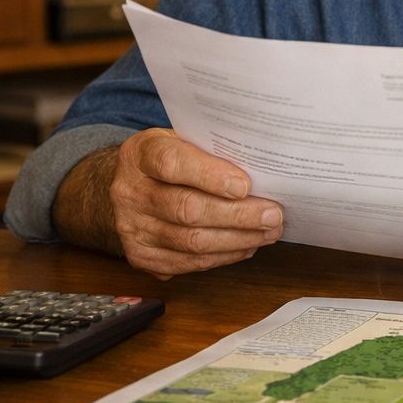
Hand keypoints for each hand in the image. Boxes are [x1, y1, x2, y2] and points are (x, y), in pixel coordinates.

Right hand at [103, 128, 281, 278]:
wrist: (132, 185)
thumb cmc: (171, 159)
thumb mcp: (184, 140)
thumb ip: (213, 151)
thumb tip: (264, 170)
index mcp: (139, 154)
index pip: (171, 164)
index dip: (210, 175)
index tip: (245, 185)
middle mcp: (129, 192)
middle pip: (187, 209)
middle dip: (238, 215)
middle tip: (273, 215)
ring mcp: (131, 228)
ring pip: (191, 242)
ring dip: (238, 240)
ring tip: (269, 232)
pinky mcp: (140, 256)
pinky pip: (189, 262)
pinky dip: (224, 256)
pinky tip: (247, 246)